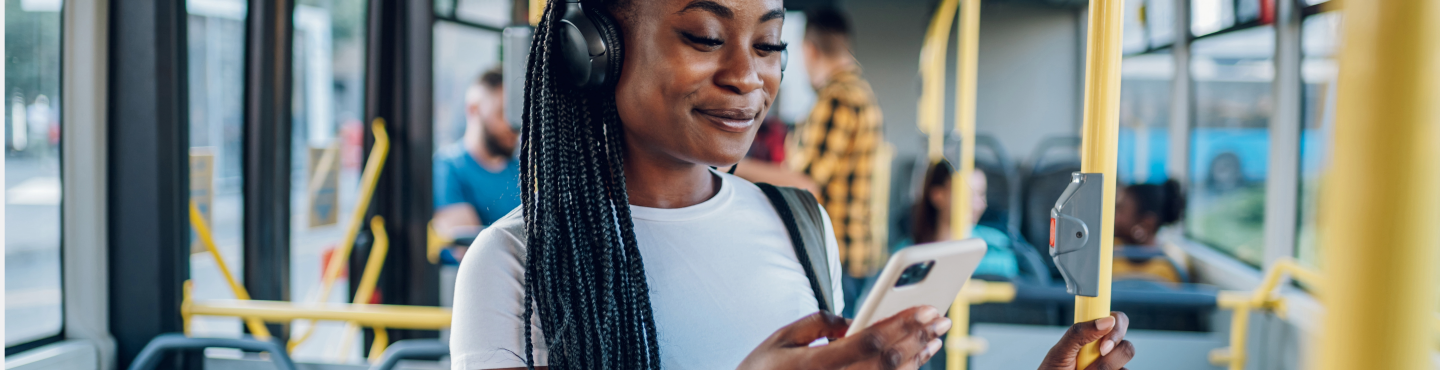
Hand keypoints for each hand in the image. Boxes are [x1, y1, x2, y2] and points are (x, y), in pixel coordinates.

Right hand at [737, 306, 950, 369]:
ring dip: (917, 358)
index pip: (870, 341)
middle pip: (888, 362)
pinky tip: (913, 361)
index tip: (927, 308)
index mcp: (815, 365)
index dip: (902, 324)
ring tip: (933, 339)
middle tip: (940, 319)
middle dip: (918, 337)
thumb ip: (817, 323)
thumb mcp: (779, 339)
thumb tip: (850, 320)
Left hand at [1039, 312, 1133, 369]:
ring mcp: (1112, 365)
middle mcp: (1106, 348)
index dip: (1117, 329)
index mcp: (1093, 334)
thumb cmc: (1053, 369)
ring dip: (1103, 369)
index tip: (1103, 347)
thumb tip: (1106, 320)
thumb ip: (1079, 334)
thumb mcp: (1060, 352)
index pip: (1116, 320)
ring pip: (1124, 365)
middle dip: (1110, 359)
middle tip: (1090, 368)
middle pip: (1127, 346)